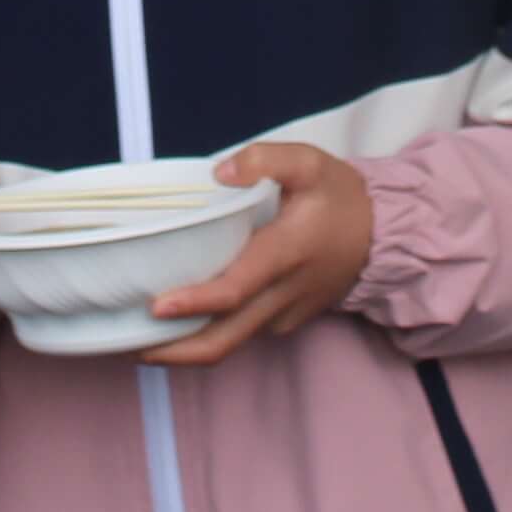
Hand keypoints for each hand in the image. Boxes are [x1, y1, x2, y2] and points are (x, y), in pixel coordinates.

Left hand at [138, 141, 374, 365]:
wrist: (383, 236)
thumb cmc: (339, 197)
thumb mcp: (310, 162)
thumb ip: (265, 160)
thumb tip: (220, 172)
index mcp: (285, 254)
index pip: (235, 289)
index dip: (194, 302)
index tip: (155, 307)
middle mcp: (282, 294)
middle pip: (224, 339)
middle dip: (175, 351)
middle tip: (128, 345)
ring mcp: (284, 314)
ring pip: (230, 343)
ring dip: (185, 349)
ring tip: (139, 340)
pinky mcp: (285, 321)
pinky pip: (242, 335)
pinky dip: (208, 334)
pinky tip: (180, 323)